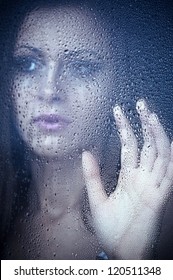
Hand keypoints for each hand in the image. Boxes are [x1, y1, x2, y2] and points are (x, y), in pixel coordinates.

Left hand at [82, 100, 172, 258]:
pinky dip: (171, 160)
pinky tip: (170, 143)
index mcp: (129, 178)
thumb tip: (86, 152)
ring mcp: (152, 187)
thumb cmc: (111, 229)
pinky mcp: (158, 199)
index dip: (125, 128)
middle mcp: (143, 179)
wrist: (119, 253)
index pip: (129, 146)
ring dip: (157, 135)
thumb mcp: (96, 199)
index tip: (118, 110)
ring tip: (150, 115)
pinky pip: (169, 176)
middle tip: (140, 103)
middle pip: (147, 145)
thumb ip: (92, 176)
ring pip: (159, 155)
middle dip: (144, 124)